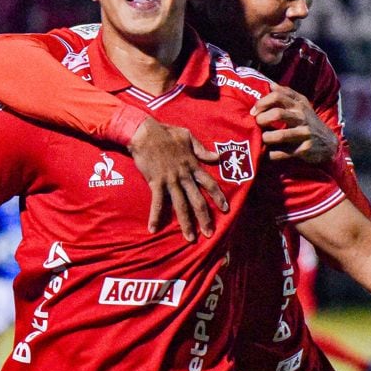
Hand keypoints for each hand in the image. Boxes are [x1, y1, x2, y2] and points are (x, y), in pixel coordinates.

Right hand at [129, 118, 227, 240]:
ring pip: (180, 205)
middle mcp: (184, 175)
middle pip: (197, 200)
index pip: (210, 183)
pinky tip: (153, 229)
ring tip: (189, 238)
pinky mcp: (156, 182)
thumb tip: (217, 156)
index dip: (218, 197)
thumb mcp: (188, 136)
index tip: (226, 209)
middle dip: (205, 218)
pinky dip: (155, 216)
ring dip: (185, 223)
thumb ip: (202, 149)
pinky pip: (157, 202)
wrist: (144, 132)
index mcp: (192, 165)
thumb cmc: (165, 133)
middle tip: (210, 234)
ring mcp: (170, 180)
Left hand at [252, 84, 338, 164]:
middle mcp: (301, 117)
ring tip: (263, 139)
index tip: (254, 111)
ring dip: (266, 137)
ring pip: (280, 135)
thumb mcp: (302, 106)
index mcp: (298, 105)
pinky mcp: (303, 150)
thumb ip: (287, 94)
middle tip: (257, 124)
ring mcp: (303, 134)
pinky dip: (271, 154)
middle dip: (262, 119)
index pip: (277, 96)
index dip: (262, 102)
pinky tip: (267, 153)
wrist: (328, 144)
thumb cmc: (309, 122)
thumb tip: (271, 85)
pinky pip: (282, 153)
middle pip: (277, 114)